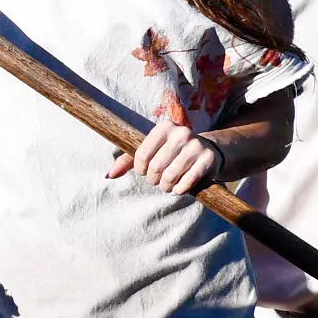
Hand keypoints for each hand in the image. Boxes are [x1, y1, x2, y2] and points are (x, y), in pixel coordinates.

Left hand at [106, 117, 222, 195]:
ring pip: (170, 176)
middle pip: (156, 167)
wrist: (206, 151)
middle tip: (157, 181)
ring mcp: (196, 145)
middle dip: (153, 180)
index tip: (145, 171)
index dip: (140, 169)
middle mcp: (181, 133)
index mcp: (164, 127)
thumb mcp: (151, 151)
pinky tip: (178, 188)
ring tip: (166, 185)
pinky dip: (179, 190)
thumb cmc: (171, 153)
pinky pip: (187, 182)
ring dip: (165, 187)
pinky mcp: (208, 159)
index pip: (142, 155)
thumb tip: (108, 175)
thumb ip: (127, 161)